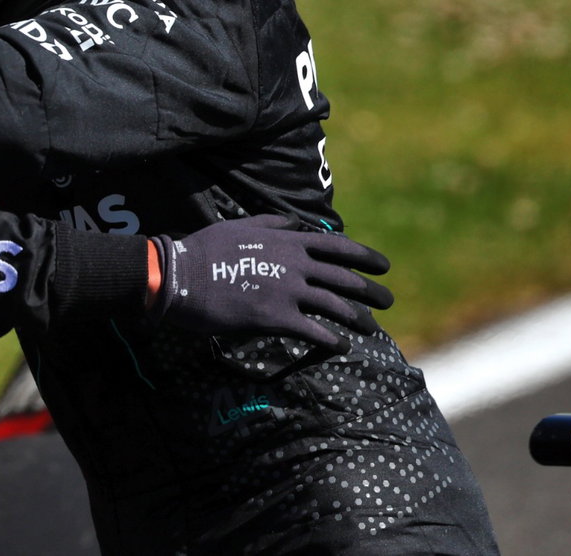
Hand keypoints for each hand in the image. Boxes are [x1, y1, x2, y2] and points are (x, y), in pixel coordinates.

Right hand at [149, 214, 392, 351]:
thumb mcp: (241, 226)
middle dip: (370, 291)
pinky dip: (333, 341)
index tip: (385, 265)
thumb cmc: (207, 249)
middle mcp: (294, 265)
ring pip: (335, 306)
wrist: (181, 276)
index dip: (365, 257)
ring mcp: (287, 291)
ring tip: (372, 329)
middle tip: (388, 301)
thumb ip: (273, 223)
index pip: (337, 248)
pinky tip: (342, 347)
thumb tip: (296, 224)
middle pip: (344, 279)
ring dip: (358, 319)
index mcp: (287, 241)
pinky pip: (315, 332)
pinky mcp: (276, 318)